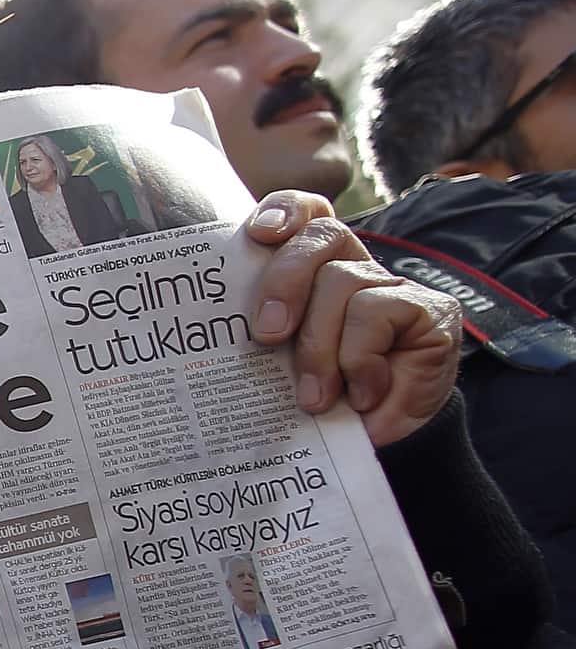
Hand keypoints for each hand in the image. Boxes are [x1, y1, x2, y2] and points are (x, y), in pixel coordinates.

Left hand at [243, 193, 460, 446]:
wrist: (381, 438)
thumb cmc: (323, 397)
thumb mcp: (282, 365)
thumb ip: (264, 336)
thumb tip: (216, 336)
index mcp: (315, 269)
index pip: (307, 214)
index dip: (284, 210)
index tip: (259, 233)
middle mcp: (357, 267)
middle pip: (320, 237)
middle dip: (284, 282)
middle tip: (268, 336)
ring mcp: (395, 286)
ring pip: (342, 282)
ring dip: (320, 347)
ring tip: (315, 397)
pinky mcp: (432, 310)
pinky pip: (377, 315)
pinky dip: (359, 361)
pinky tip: (360, 394)